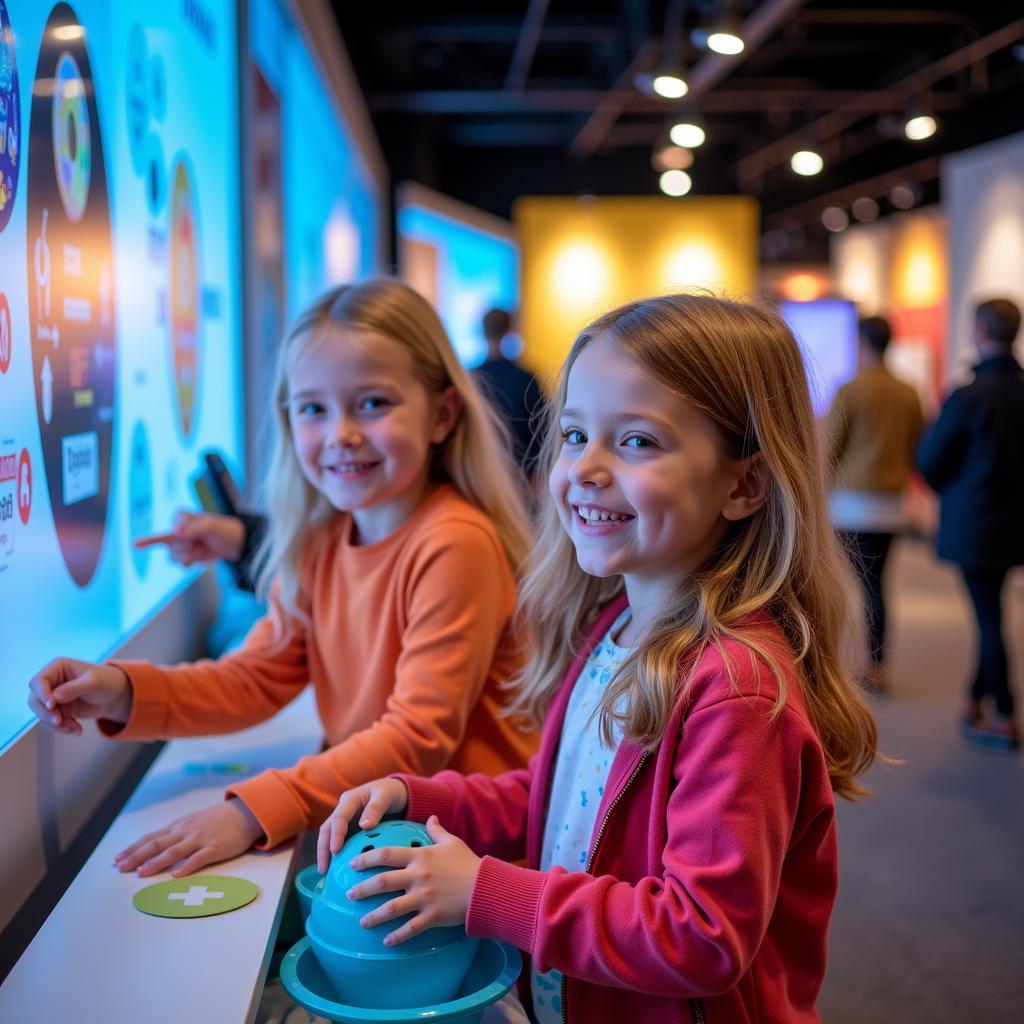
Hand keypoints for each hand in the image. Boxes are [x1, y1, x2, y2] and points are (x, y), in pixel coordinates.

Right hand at [27, 658, 131, 734]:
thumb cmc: (106, 682)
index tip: (52, 705)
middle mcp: (52, 682)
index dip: (42, 693)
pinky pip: (51, 722)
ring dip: (56, 724)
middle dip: (46, 713)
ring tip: (76, 728)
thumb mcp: (93, 683)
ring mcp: (53, 697)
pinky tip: (77, 730)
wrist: (115, 696)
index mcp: (58, 667)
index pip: (39, 680)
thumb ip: (74, 688)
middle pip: (35, 700)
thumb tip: (55, 696)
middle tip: (60, 722)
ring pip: (42, 713)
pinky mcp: (58, 710)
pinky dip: (62, 728)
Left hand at [115, 798, 263, 877]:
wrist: (245, 813)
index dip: (133, 849)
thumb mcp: (193, 823)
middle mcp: (186, 832)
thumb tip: (153, 848)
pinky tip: (178, 874)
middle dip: (137, 856)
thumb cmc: (217, 820)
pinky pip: (200, 857)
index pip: (150, 838)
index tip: (117, 859)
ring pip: (174, 851)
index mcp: (178, 827)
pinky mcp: (216, 847)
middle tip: (121, 868)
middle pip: (157, 844)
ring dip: (157, 862)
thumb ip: (176, 835)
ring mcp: (200, 839)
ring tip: (142, 872)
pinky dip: (187, 866)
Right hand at [134, 510, 246, 566]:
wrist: (234, 544)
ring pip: (172, 556)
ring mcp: (181, 543)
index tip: (196, 536)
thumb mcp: (212, 526)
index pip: (172, 532)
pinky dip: (189, 563)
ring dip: (188, 557)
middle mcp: (178, 530)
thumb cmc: (224, 531)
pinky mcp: (185, 554)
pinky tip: (198, 558)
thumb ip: (194, 528)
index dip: (184, 538)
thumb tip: (175, 533)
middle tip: (201, 543)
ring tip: (201, 550)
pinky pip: (177, 563)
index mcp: (181, 518)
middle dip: (187, 549)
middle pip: (171, 546)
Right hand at [317, 778, 408, 872]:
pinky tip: (336, 868)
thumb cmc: (389, 792)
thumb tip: (364, 826)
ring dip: (325, 853)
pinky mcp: (349, 829)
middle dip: (323, 848)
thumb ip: (375, 809)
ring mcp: (344, 820)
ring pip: (329, 836)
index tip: (335, 850)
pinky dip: (335, 854)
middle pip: (327, 829)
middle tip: (323, 868)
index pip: (338, 818)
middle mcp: (343, 809)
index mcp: (349, 799)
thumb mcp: (385, 796)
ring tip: (324, 872)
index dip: (336, 835)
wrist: (394, 792)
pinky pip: (340, 841)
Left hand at [347, 815, 479, 945]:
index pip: (386, 854)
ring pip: (391, 908)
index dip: (366, 858)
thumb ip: (437, 830)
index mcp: (420, 856)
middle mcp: (418, 876)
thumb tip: (431, 817)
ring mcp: (424, 897)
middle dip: (363, 889)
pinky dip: (397, 936)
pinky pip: (410, 928)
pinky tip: (386, 941)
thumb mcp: (452, 842)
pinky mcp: (432, 916)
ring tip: (362, 922)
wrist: (486, 886)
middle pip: (383, 882)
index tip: (352, 863)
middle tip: (349, 894)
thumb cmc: (468, 863)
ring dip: (374, 916)